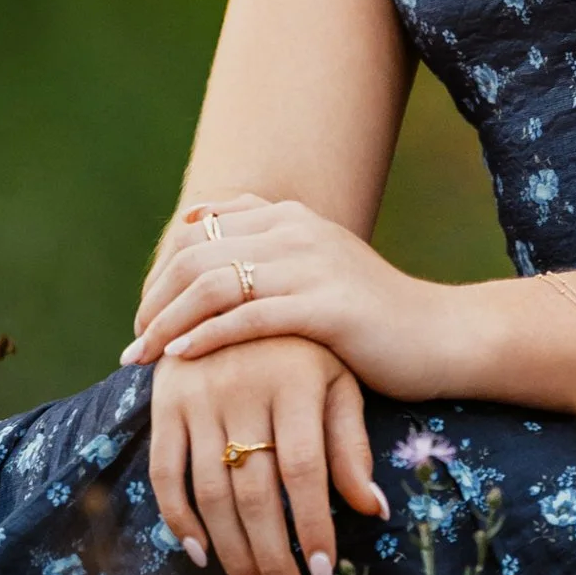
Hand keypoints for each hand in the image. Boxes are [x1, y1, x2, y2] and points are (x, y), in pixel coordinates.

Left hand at [124, 193, 458, 399]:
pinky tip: (181, 358)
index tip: (145, 312)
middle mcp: (298, 230)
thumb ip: (268, 255)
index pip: (201, 228)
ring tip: (142, 356)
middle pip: (198, 253)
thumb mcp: (316, 272)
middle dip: (155, 298)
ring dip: (168, 321)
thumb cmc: (373, 318)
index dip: (162, 269)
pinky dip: (206, 336)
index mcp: (291, 216)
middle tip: (134, 341)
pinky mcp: (328, 307)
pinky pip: (249, 317)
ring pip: (215, 284)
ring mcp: (314, 265)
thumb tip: (202, 238)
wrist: (441, 337)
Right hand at [147, 336, 389, 574]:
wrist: (239, 280)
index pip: (304, 471)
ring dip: (231, 553)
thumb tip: (373, 510)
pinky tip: (200, 553)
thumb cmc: (304, 342)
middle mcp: (243, 387)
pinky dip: (177, 517)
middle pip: (256, 491)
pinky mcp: (165, 400)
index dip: (313, 527)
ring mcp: (198, 394)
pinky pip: (165, 470)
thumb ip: (351, 443)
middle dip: (273, 559)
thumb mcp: (338, 379)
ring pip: (210, 491)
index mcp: (295, 380)